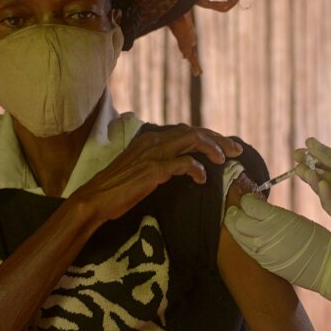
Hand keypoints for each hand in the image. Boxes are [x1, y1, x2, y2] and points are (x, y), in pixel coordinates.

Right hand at [71, 125, 241, 224]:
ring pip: (192, 140)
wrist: (95, 199)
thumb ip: (160, 162)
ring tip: (224, 159)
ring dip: (213, 148)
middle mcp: (153, 141)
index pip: (187, 130)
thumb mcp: (141, 169)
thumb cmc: (117, 188)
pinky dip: (197, 169)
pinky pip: (184, 163)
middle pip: (194, 131)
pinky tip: (202, 179)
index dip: (210, 136)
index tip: (226, 146)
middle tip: (236, 150)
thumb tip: (183, 165)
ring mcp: (153, 154)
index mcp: (151, 139)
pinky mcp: (153, 170)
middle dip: (219, 139)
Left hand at [224, 194, 330, 307]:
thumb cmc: (316, 239)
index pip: (248, 205)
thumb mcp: (294, 219)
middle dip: (235, 212)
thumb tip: (258, 209)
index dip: (246, 199)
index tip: (249, 198)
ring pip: (236, 235)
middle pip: (236, 220)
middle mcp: (263, 234)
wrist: (325, 266)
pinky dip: (240, 239)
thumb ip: (273, 214)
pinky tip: (245, 235)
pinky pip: (243, 248)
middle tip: (237, 209)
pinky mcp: (261, 262)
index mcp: (274, 219)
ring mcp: (260, 250)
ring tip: (237, 221)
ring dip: (234, 226)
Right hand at [294, 137, 330, 249]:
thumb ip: (330, 157)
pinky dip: (325, 195)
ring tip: (307, 172)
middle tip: (298, 165)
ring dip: (314, 181)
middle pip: (319, 176)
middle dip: (308, 170)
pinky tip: (324, 185)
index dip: (310, 158)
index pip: (323, 163)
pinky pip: (328, 204)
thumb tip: (309, 141)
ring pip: (321, 190)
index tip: (297, 153)